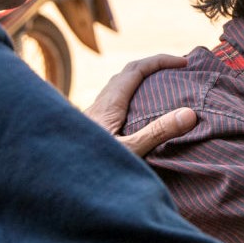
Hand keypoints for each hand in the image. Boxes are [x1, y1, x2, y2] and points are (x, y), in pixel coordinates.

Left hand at [83, 55, 197, 156]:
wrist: (54, 181)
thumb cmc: (89, 167)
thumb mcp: (129, 151)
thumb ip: (158, 132)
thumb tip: (190, 113)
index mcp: (109, 104)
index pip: (137, 69)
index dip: (161, 61)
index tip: (184, 62)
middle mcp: (99, 104)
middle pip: (127, 74)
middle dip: (153, 67)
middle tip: (176, 70)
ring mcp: (92, 116)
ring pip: (117, 88)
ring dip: (140, 82)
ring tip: (161, 90)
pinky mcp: (89, 128)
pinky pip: (113, 102)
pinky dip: (131, 97)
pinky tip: (137, 116)